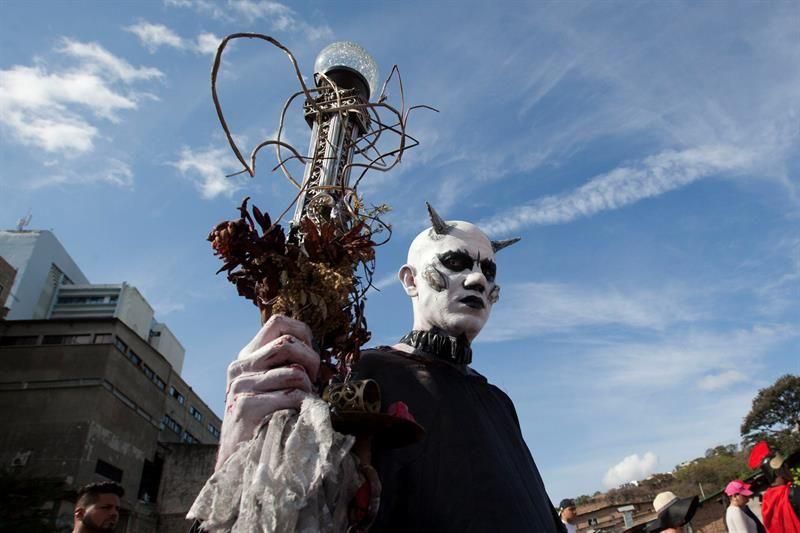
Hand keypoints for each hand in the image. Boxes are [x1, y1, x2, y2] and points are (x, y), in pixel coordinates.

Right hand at [216, 314, 319, 469]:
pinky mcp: (247, 407)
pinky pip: (292, 396)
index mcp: (247, 357)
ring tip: (303, 404)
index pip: (279, 323)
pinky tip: (297, 416)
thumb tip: (311, 347)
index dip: (303, 335)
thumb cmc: (266, 421)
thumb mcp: (271, 386)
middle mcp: (240, 367)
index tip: (309, 358)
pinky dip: (303, 406)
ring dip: (308, 390)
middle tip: (312, 383)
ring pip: (295, 372)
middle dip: (311, 362)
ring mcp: (241, 386)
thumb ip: (284, 364)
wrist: (240, 461)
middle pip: (289, 343)